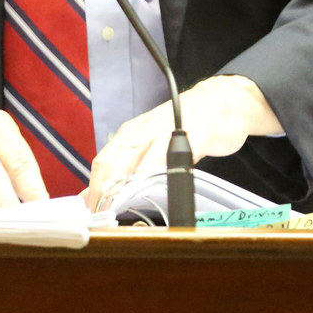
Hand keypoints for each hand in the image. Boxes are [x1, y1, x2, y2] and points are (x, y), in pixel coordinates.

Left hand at [82, 75, 283, 210]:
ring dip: (130, 182)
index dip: (93, 188)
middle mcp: (145, 131)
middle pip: (117, 161)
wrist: (223, 98)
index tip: (89, 212)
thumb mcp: (149, 141)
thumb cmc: (182, 123)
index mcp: (131, 133)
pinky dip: (166, 169)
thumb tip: (95, 194)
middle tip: (100, 214)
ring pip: (144, 157)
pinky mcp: (196, 135)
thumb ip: (125, 167)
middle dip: (105, 189)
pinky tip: (159, 186)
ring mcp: (169, 132)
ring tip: (121, 204)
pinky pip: (178, 153)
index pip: (103, 162)